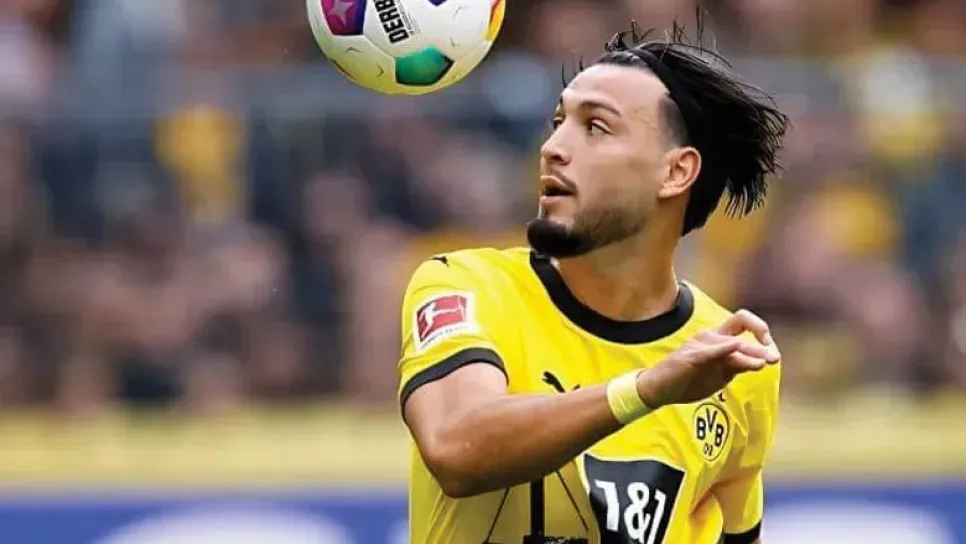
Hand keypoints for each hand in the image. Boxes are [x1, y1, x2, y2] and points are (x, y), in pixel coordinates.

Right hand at [636, 310, 779, 407]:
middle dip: (761, 343)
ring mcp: (701, 347)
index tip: (770, 349)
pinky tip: (734, 346)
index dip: (760, 329)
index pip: (743, 322)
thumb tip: (761, 362)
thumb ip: (736, 366)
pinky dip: (724, 348)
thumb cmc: (687, 381)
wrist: (658, 389)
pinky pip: (711, 351)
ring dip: (750, 352)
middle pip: (741, 329)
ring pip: (732, 345)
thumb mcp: (717, 374)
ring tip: (764, 362)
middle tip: (774, 358)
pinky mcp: (692, 358)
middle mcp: (711, 338)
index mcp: (717, 339)